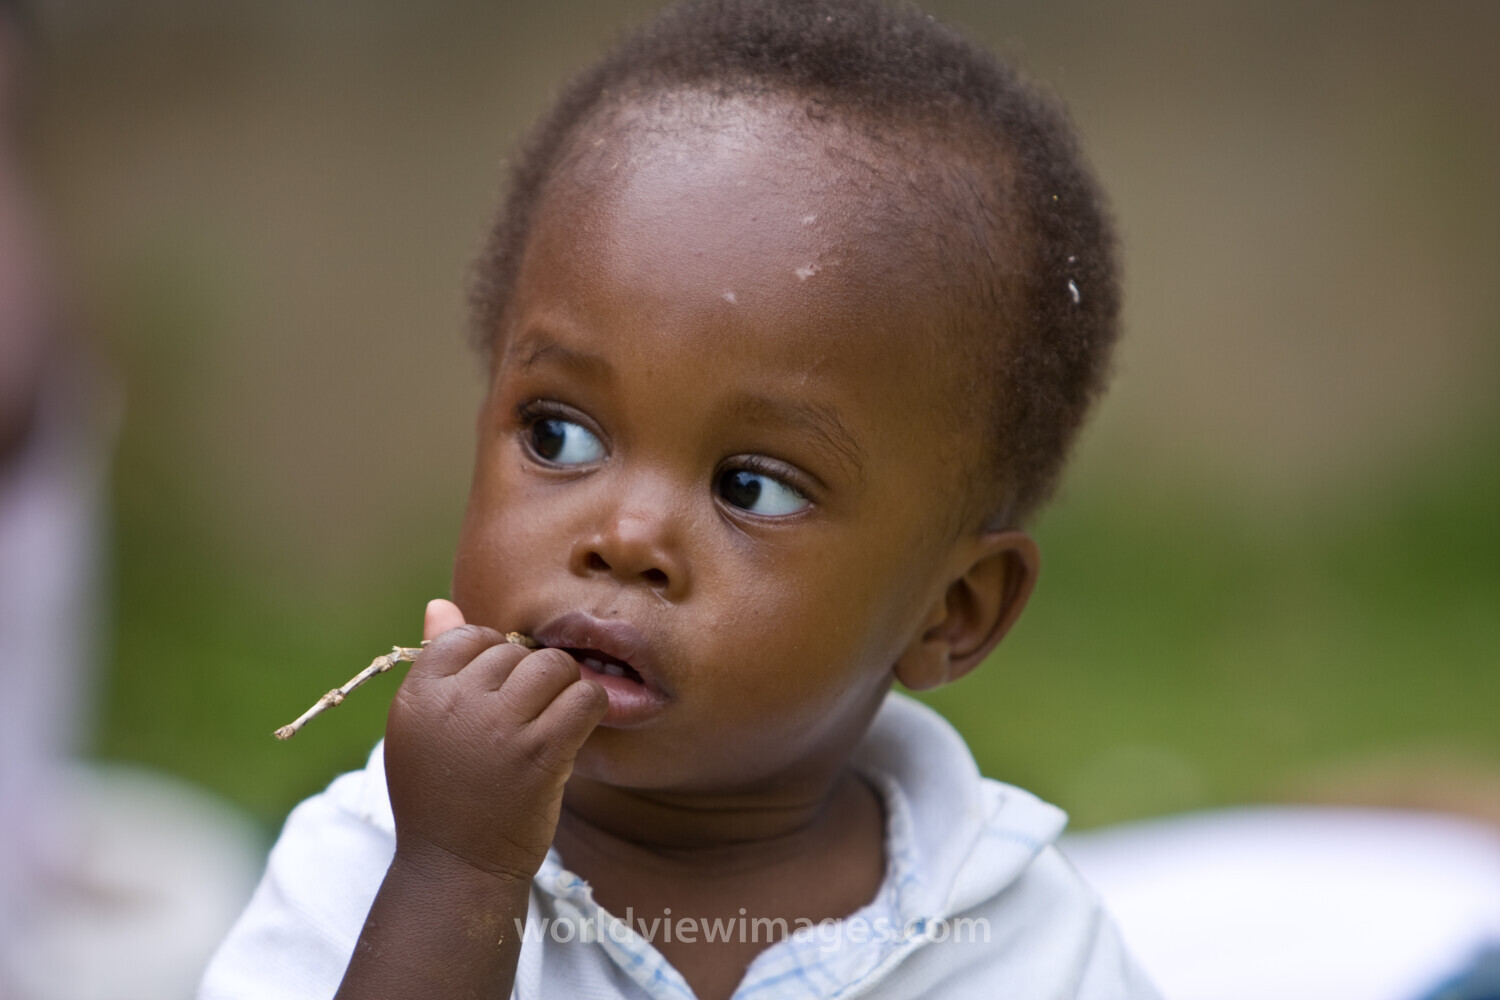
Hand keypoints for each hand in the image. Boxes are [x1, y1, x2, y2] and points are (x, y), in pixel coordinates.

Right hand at [383, 599, 608, 883]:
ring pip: (553, 666)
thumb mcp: (420, 729)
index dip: (491, 659)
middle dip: (527, 677)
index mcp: (418, 694)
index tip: (497, 696)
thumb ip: (436, 664)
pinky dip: (589, 708)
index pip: (467, 636)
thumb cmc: (441, 796)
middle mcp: (455, 703)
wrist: (457, 869)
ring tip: (551, 721)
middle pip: (514, 650)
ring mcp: (499, 727)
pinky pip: (584, 697)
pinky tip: (575, 732)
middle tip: (524, 719)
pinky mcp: (541, 751)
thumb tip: (440, 604)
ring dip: (562, 688)